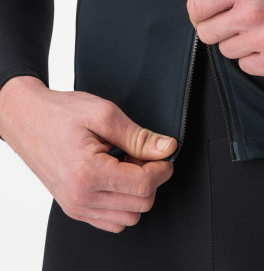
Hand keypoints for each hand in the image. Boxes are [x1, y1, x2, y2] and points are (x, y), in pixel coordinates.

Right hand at [0, 76, 176, 232]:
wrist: (26, 119)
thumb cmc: (60, 113)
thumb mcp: (104, 114)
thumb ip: (138, 136)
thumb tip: (167, 148)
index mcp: (88, 174)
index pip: (144, 186)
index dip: (162, 169)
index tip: (164, 153)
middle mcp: (81, 198)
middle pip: (140, 204)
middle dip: (152, 179)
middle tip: (142, 154)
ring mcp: (76, 207)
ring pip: (129, 217)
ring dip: (138, 192)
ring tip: (128, 164)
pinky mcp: (74, 208)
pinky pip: (112, 220)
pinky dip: (124, 203)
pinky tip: (118, 177)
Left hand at [187, 0, 263, 76]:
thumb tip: (216, 0)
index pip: (197, 6)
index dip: (198, 13)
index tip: (204, 17)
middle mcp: (251, 14)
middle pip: (206, 34)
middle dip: (216, 29)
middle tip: (231, 26)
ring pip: (226, 51)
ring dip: (238, 43)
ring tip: (260, 32)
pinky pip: (246, 67)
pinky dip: (254, 59)